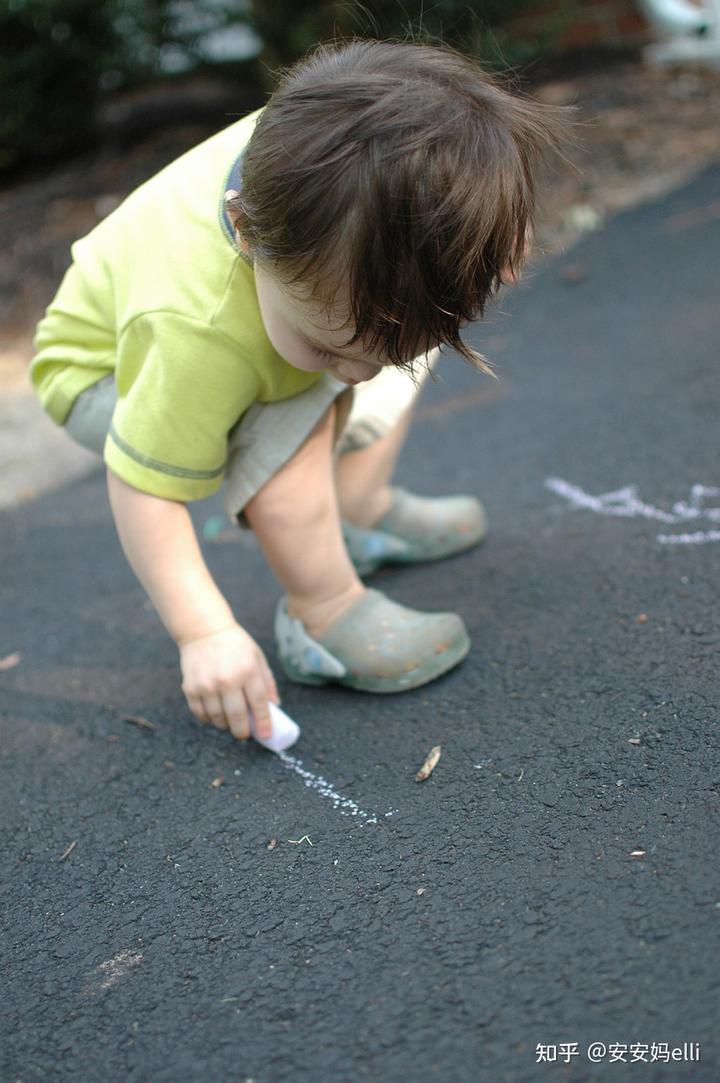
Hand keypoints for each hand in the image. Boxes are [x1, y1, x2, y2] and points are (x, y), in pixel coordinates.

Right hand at [178, 623, 279, 740]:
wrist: (204, 630)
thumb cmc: (235, 645)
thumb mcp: (257, 657)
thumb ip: (267, 682)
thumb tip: (274, 707)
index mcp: (247, 670)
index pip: (258, 703)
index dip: (263, 722)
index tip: (266, 734)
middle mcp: (227, 679)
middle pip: (237, 717)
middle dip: (243, 731)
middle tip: (245, 734)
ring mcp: (207, 685)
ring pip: (217, 719)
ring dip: (225, 725)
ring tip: (229, 721)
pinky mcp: (191, 688)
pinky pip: (201, 714)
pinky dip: (208, 719)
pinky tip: (214, 713)